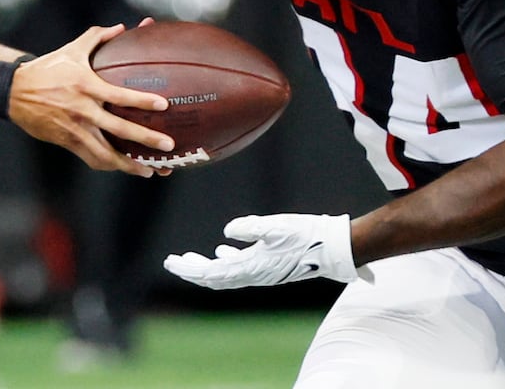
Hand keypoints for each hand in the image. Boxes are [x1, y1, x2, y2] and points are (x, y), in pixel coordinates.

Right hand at [9, 24, 173, 176]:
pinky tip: (124, 168)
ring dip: (130, 164)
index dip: (142, 100)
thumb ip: (97, 38)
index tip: (163, 104)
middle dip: (146, 139)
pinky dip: (110, 164)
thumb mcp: (71, 50)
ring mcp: (75, 129)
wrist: (14, 92)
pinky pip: (92, 158)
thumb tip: (121, 27)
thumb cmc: (47, 68)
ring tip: (151, 170)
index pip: (119, 95)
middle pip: (120, 129)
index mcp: (86, 86)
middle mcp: (83, 109)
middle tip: (168, 146)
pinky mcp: (67, 141)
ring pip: (106, 154)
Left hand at [164, 213, 356, 288]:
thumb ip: (250, 228)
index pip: (213, 273)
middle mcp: (254, 274)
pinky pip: (240, 266)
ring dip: (205, 267)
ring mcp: (262, 271)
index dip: (190, 270)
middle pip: (215, 277)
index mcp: (253, 267)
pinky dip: (225, 260)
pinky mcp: (269, 264)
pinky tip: (221, 249)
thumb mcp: (276, 226)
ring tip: (188, 259)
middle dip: (192, 270)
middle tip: (172, 261)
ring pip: (226, 273)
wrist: (333, 246)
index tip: (172, 263)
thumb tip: (226, 233)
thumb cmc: (306, 234)